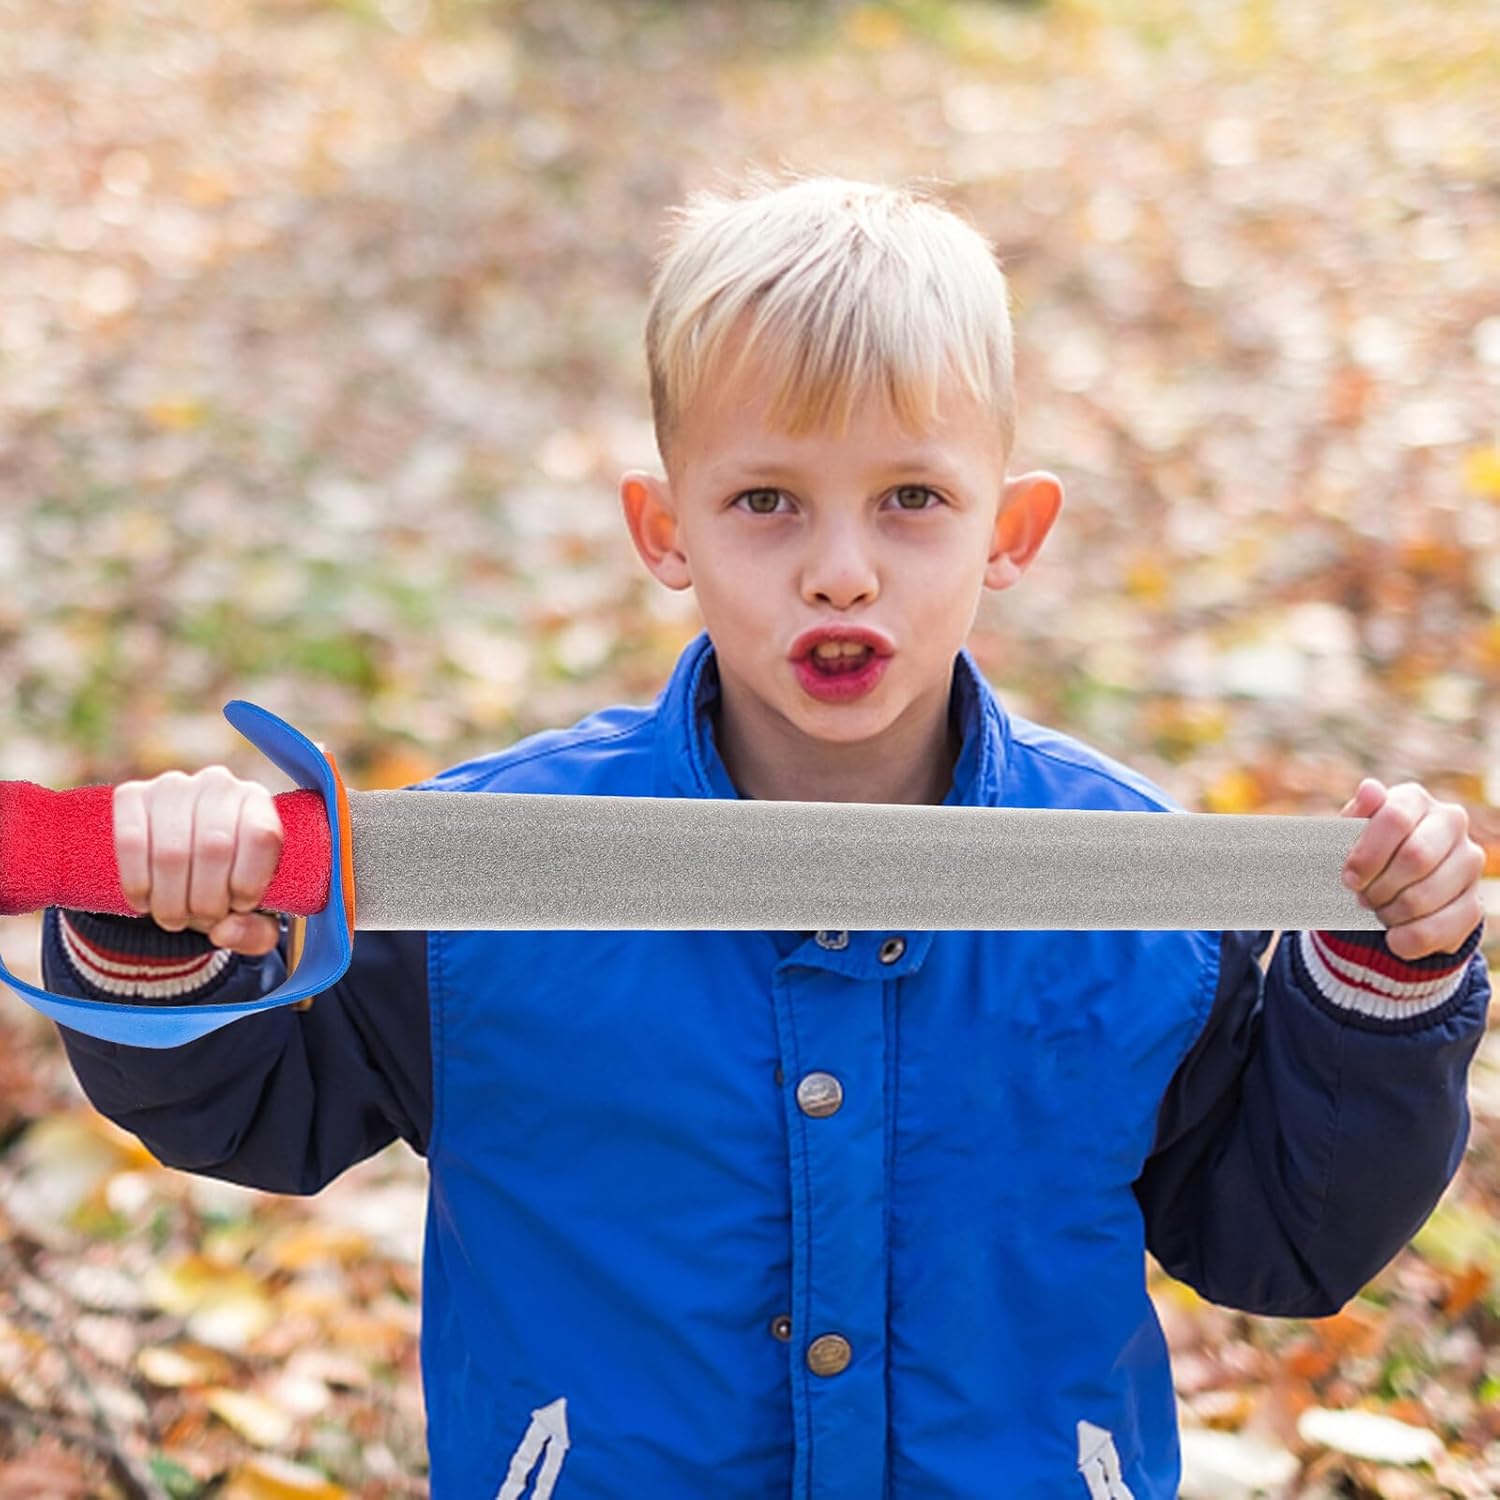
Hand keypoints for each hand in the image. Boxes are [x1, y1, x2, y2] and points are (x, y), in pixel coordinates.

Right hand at [113, 766, 283, 955]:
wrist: (179, 862)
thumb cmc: (225, 885)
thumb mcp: (254, 914)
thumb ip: (256, 932)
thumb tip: (224, 932)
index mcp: (259, 804)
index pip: (261, 836)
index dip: (249, 882)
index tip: (241, 905)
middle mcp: (219, 784)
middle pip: (214, 847)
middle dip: (206, 900)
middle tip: (202, 921)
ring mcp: (174, 785)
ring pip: (171, 851)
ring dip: (171, 900)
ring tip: (175, 918)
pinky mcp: (132, 794)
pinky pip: (131, 842)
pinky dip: (137, 884)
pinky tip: (144, 903)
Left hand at [1339, 777, 1485, 960]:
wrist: (1380, 894)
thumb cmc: (1357, 856)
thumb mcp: (1342, 838)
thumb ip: (1352, 818)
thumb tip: (1371, 789)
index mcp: (1412, 799)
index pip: (1394, 819)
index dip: (1366, 855)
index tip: (1348, 878)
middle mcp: (1450, 822)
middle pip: (1416, 857)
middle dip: (1378, 886)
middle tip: (1362, 897)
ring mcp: (1468, 861)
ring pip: (1426, 895)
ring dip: (1389, 912)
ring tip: (1377, 910)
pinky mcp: (1474, 902)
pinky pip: (1440, 929)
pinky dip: (1406, 939)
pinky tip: (1393, 936)